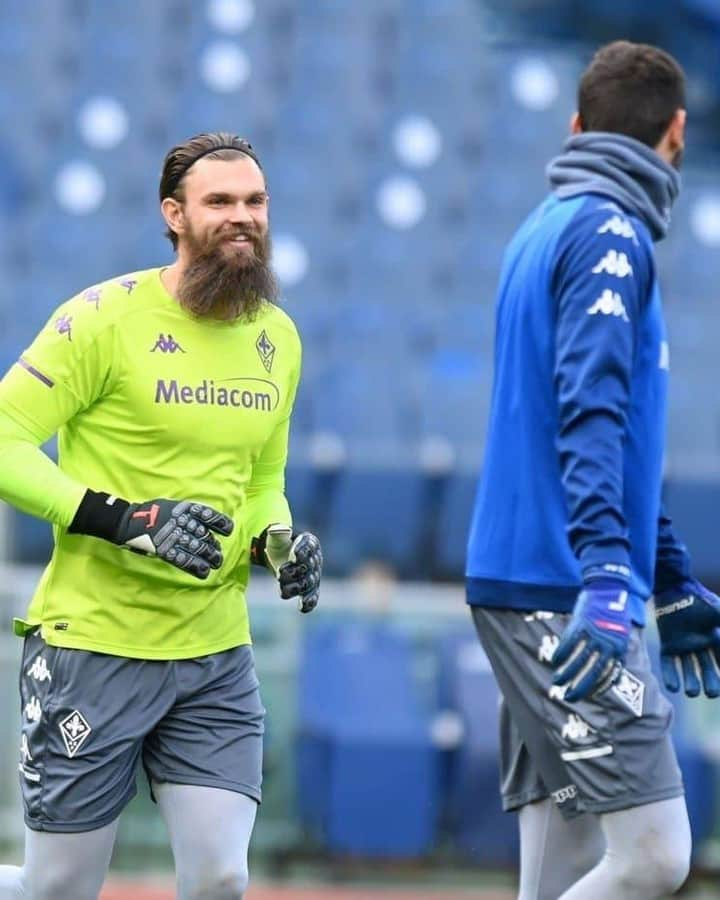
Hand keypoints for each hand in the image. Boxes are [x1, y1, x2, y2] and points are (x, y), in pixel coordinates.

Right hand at [115, 499, 233, 578]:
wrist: (128, 521)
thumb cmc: (152, 513)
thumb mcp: (172, 506)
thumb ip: (188, 513)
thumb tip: (205, 523)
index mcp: (185, 509)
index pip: (209, 515)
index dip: (221, 523)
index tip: (228, 530)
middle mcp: (183, 522)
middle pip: (206, 536)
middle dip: (214, 546)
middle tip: (217, 553)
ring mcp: (175, 537)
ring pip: (199, 549)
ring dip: (210, 557)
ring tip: (215, 562)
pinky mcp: (166, 550)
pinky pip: (185, 560)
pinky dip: (196, 567)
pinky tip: (204, 572)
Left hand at [252, 524, 321, 612]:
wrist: (279, 555)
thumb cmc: (279, 543)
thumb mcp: (276, 535)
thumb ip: (278, 532)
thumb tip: (278, 529)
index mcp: (310, 543)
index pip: (308, 547)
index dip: (302, 552)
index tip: (292, 556)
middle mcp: (315, 560)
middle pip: (308, 567)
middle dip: (294, 572)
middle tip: (278, 574)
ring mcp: (314, 575)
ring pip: (308, 583)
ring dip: (296, 588)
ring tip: (282, 592)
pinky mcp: (309, 589)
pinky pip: (312, 597)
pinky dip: (308, 602)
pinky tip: (302, 607)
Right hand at [552, 578, 630, 701]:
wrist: (609, 588)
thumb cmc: (615, 613)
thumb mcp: (622, 635)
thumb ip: (616, 653)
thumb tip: (613, 673)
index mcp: (619, 649)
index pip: (607, 675)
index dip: (597, 688)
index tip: (588, 696)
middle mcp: (607, 645)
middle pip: (592, 672)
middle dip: (580, 688)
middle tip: (569, 697)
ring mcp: (593, 634)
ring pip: (578, 660)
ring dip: (566, 673)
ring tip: (556, 681)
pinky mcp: (581, 624)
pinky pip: (569, 643)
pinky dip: (560, 653)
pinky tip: (554, 661)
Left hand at [655, 578, 719, 697]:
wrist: (674, 588)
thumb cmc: (699, 599)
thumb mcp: (718, 611)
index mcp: (715, 640)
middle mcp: (700, 646)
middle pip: (707, 669)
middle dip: (710, 682)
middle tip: (711, 693)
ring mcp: (684, 646)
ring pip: (689, 669)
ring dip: (690, 682)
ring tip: (692, 692)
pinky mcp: (668, 645)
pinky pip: (669, 663)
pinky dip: (671, 675)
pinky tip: (674, 687)